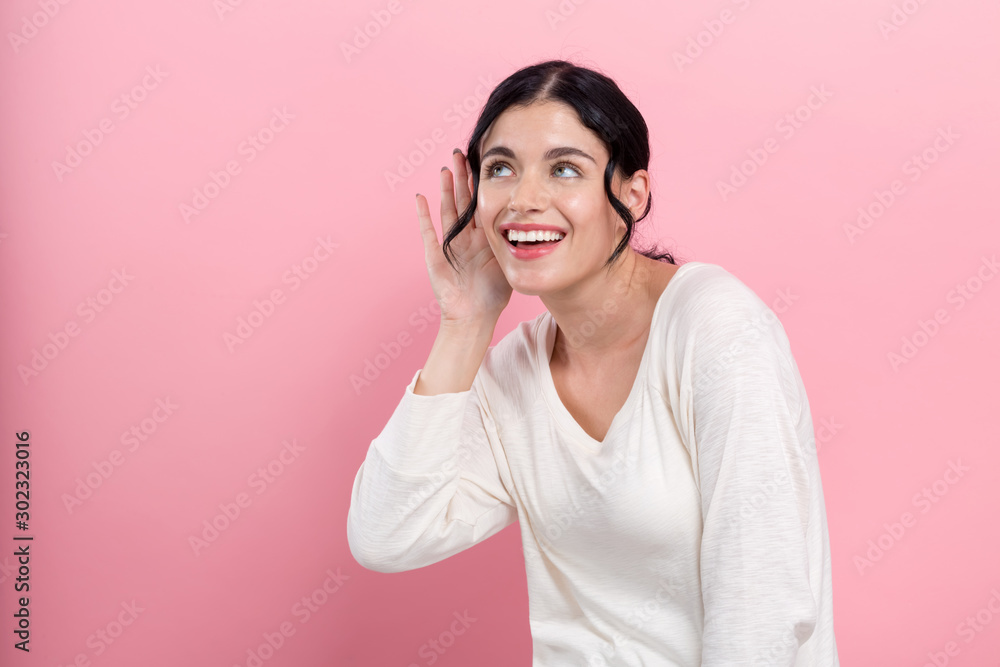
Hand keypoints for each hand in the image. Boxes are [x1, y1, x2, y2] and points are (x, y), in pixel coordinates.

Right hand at [416, 149, 511, 325]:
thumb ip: (518, 243)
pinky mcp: (436, 255)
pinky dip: (424, 215)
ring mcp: (450, 244)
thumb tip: (538, 224)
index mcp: (484, 236)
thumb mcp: (509, 262)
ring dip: (445, 190)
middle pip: (462, 200)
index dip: (481, 183)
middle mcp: (466, 236)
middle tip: (461, 152)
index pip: (482, 203)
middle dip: (462, 177)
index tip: (483, 160)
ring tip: (446, 168)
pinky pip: (429, 231)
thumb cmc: (493, 294)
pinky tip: (421, 197)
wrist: (474, 316)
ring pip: (447, 210)